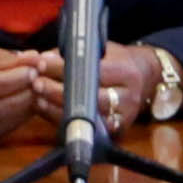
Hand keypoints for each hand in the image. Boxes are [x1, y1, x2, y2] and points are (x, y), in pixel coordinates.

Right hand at [0, 37, 47, 143]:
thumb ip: (3, 57)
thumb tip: (35, 60)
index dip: (15, 79)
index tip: (35, 68)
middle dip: (25, 94)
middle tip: (42, 80)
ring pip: (0, 121)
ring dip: (24, 108)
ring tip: (37, 90)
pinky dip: (18, 118)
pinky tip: (27, 103)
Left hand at [24, 41, 168, 134]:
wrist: (145, 78)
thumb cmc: (119, 61)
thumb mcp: (103, 50)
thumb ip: (75, 54)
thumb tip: (43, 58)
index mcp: (127, 72)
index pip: (93, 71)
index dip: (65, 68)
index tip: (42, 63)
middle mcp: (128, 98)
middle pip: (91, 98)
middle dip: (59, 90)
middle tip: (36, 82)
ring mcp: (123, 118)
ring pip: (87, 117)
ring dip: (58, 107)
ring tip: (38, 96)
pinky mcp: (115, 132)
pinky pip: (85, 129)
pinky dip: (62, 120)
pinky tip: (46, 109)